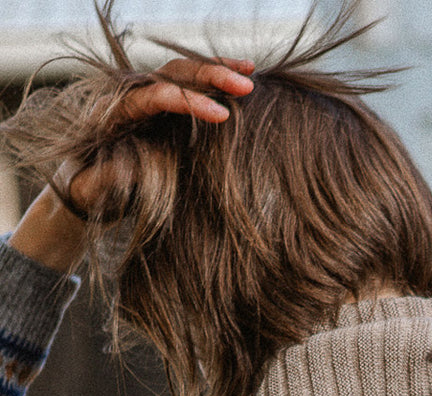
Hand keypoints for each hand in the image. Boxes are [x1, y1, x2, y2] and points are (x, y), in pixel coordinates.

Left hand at [10, 57, 254, 271]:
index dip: (189, 103)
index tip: (222, 116)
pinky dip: (212, 80)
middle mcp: (129, 97)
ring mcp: (146, 99)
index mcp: (112, 113)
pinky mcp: (161, 109)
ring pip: (181, 72)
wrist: (83, 187)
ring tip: (250, 72)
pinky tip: (240, 78)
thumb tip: (133, 167)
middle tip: (246, 86)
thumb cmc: (87, 190)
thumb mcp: (92, 189)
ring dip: (216, 70)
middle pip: (171, 74)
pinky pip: (187, 86)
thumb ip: (108, 177)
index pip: (153, 96)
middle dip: (209, 76)